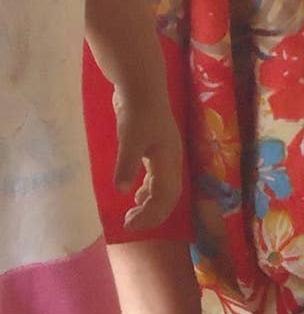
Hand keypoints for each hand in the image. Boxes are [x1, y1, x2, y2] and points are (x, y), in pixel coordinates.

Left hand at [112, 87, 182, 230]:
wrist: (143, 87)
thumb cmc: (138, 111)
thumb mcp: (130, 138)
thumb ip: (127, 164)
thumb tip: (122, 191)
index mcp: (168, 161)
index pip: (166, 197)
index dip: (151, 215)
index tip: (130, 226)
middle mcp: (171, 161)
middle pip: (168, 196)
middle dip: (152, 214)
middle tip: (129, 225)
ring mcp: (165, 155)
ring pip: (164, 188)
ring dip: (150, 204)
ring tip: (132, 215)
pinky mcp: (156, 149)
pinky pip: (158, 178)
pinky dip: (148, 191)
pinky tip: (136, 194)